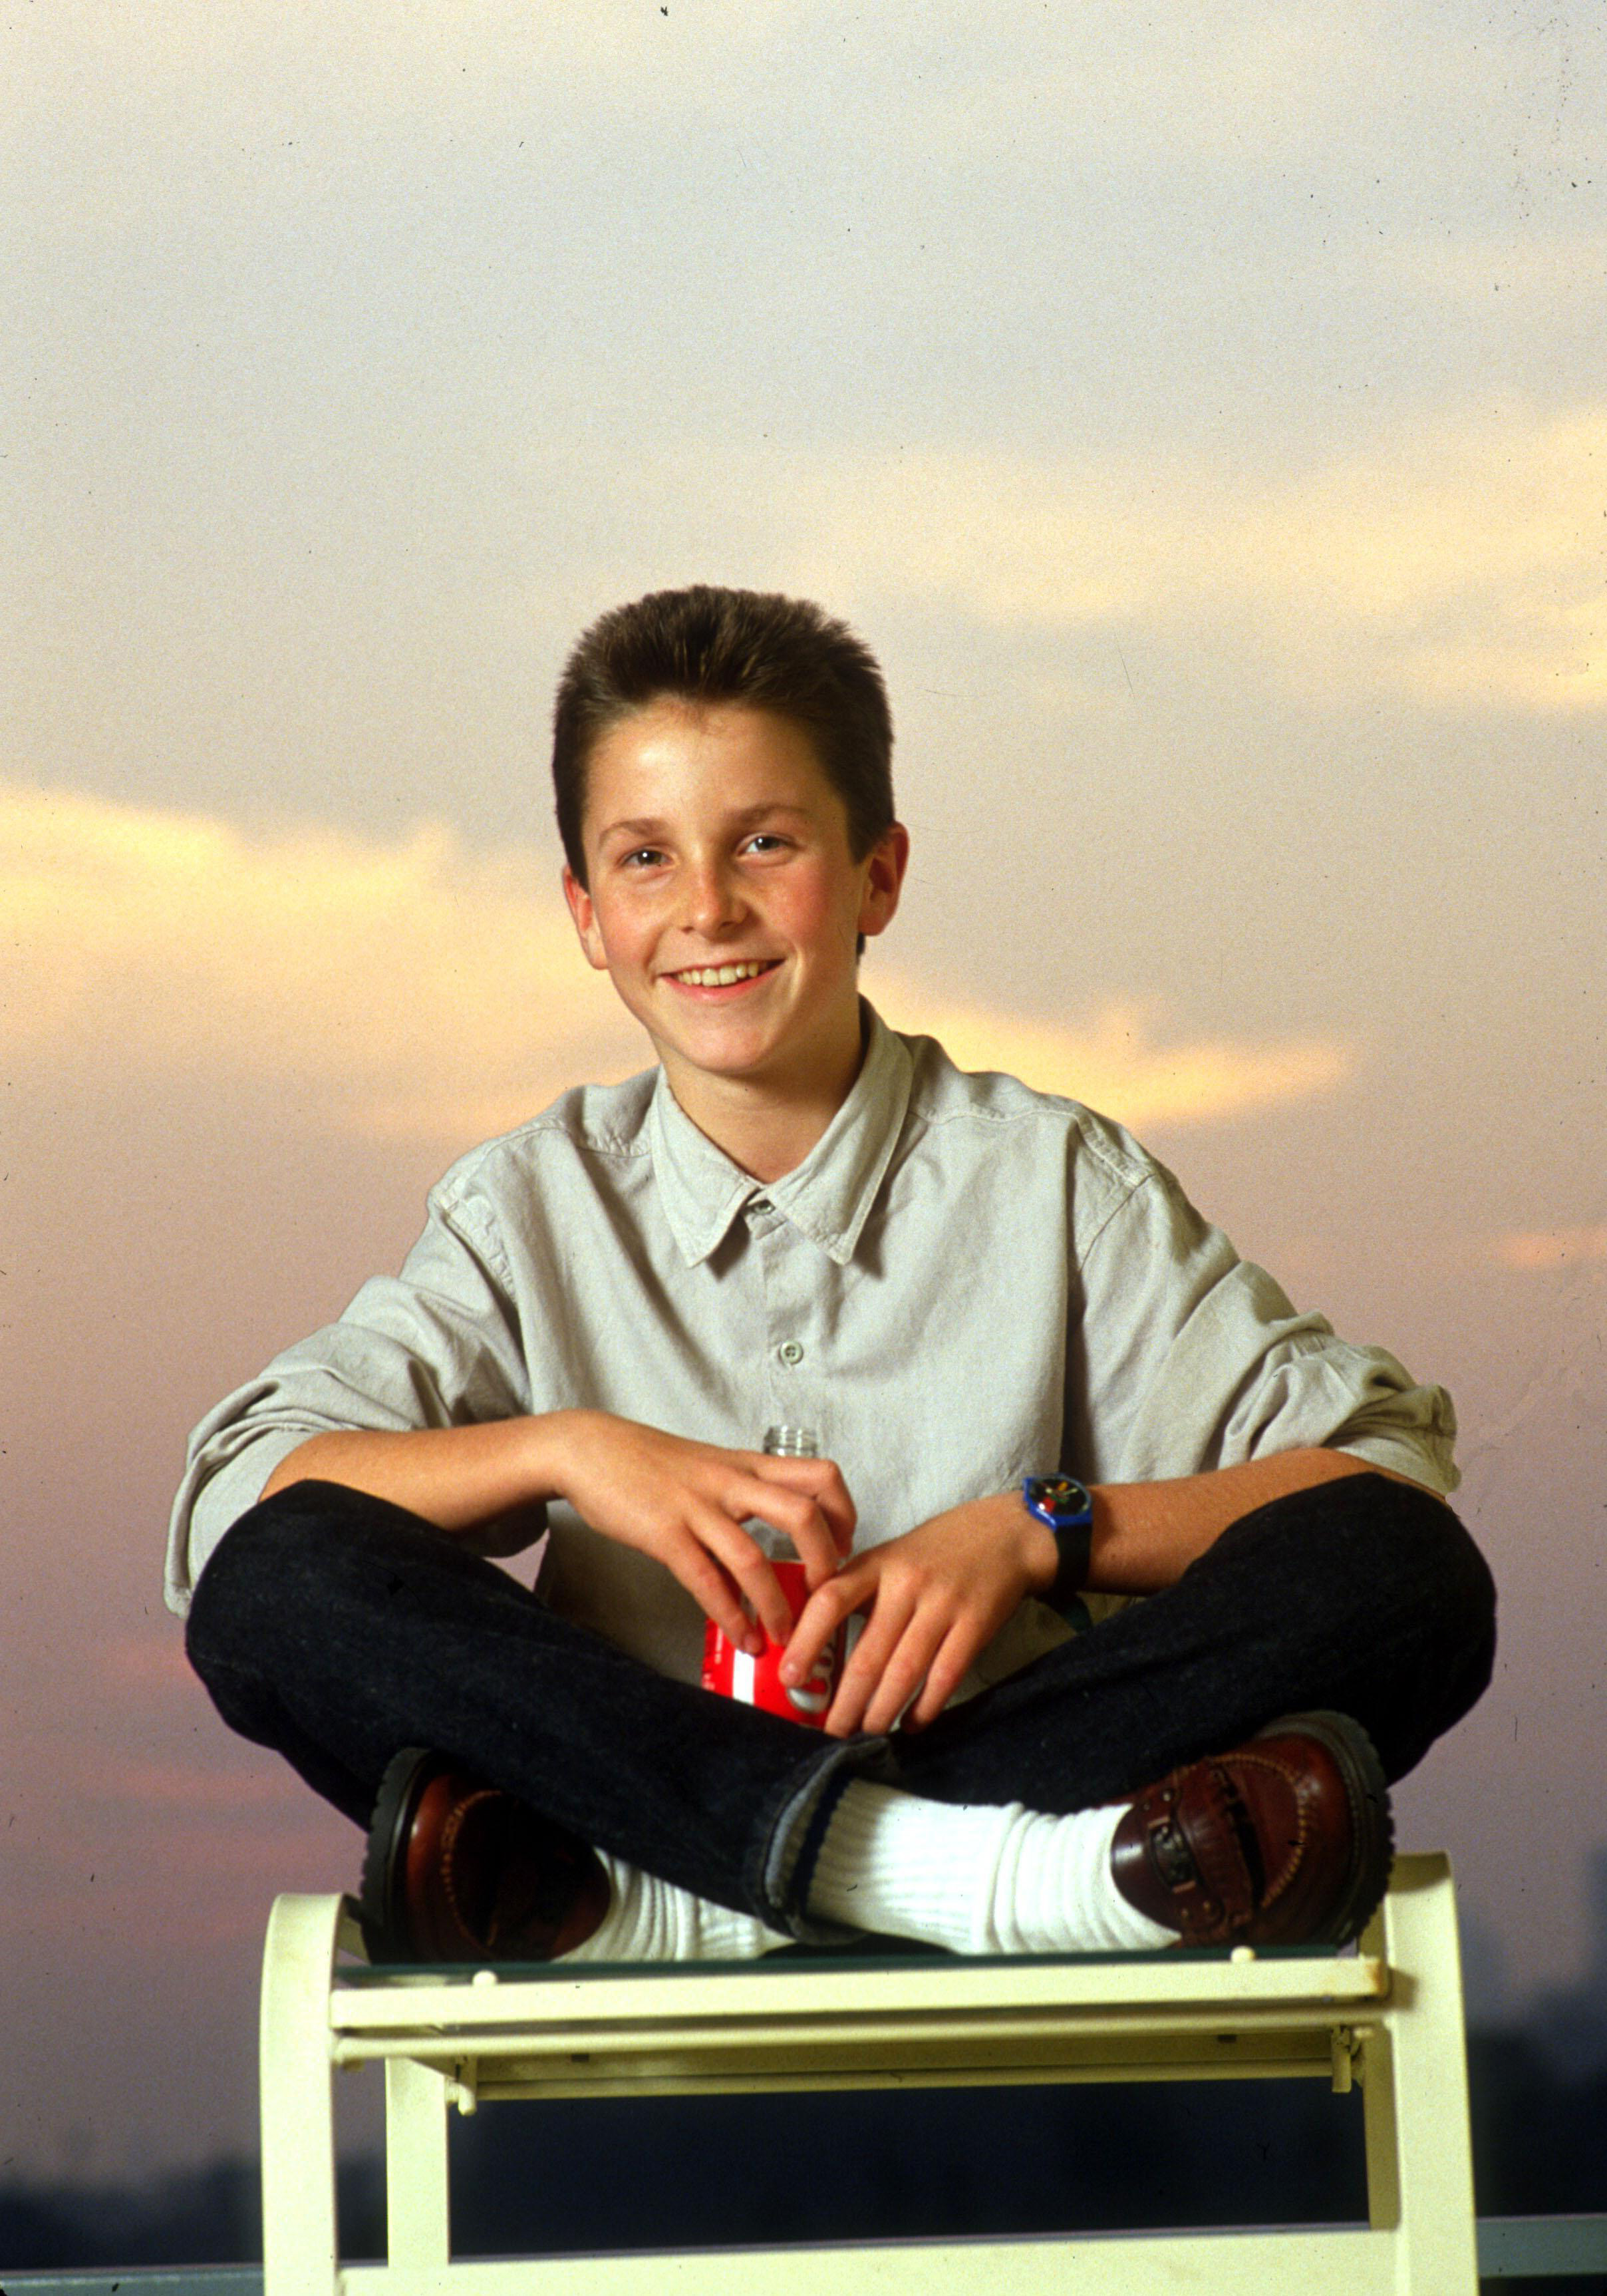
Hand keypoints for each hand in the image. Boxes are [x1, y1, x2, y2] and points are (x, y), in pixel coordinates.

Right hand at [547, 1411, 855, 1652]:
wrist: (590, 1448)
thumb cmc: (649, 1462)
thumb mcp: (709, 1468)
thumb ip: (743, 1497)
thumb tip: (769, 1546)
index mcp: (748, 1465)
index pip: (822, 1476)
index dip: (845, 1515)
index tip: (844, 1548)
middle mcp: (732, 1482)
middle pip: (804, 1514)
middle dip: (826, 1563)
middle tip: (825, 1596)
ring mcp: (698, 1507)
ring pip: (755, 1557)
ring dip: (778, 1606)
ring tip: (786, 1636)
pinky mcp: (665, 1532)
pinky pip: (706, 1580)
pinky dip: (730, 1615)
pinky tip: (741, 1636)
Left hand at [781, 1490, 1056, 1737]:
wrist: (1004, 1534)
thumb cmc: (936, 1553)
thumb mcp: (890, 1558)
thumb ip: (857, 1593)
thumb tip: (817, 1648)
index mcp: (876, 1564)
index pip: (830, 1600)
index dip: (807, 1641)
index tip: (790, 1677)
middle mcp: (906, 1584)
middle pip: (868, 1653)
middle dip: (845, 1702)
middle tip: (829, 1733)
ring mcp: (942, 1605)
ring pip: (904, 1671)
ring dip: (882, 1712)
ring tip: (866, 1734)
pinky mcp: (975, 1624)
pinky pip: (945, 1676)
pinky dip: (926, 1707)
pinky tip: (913, 1724)